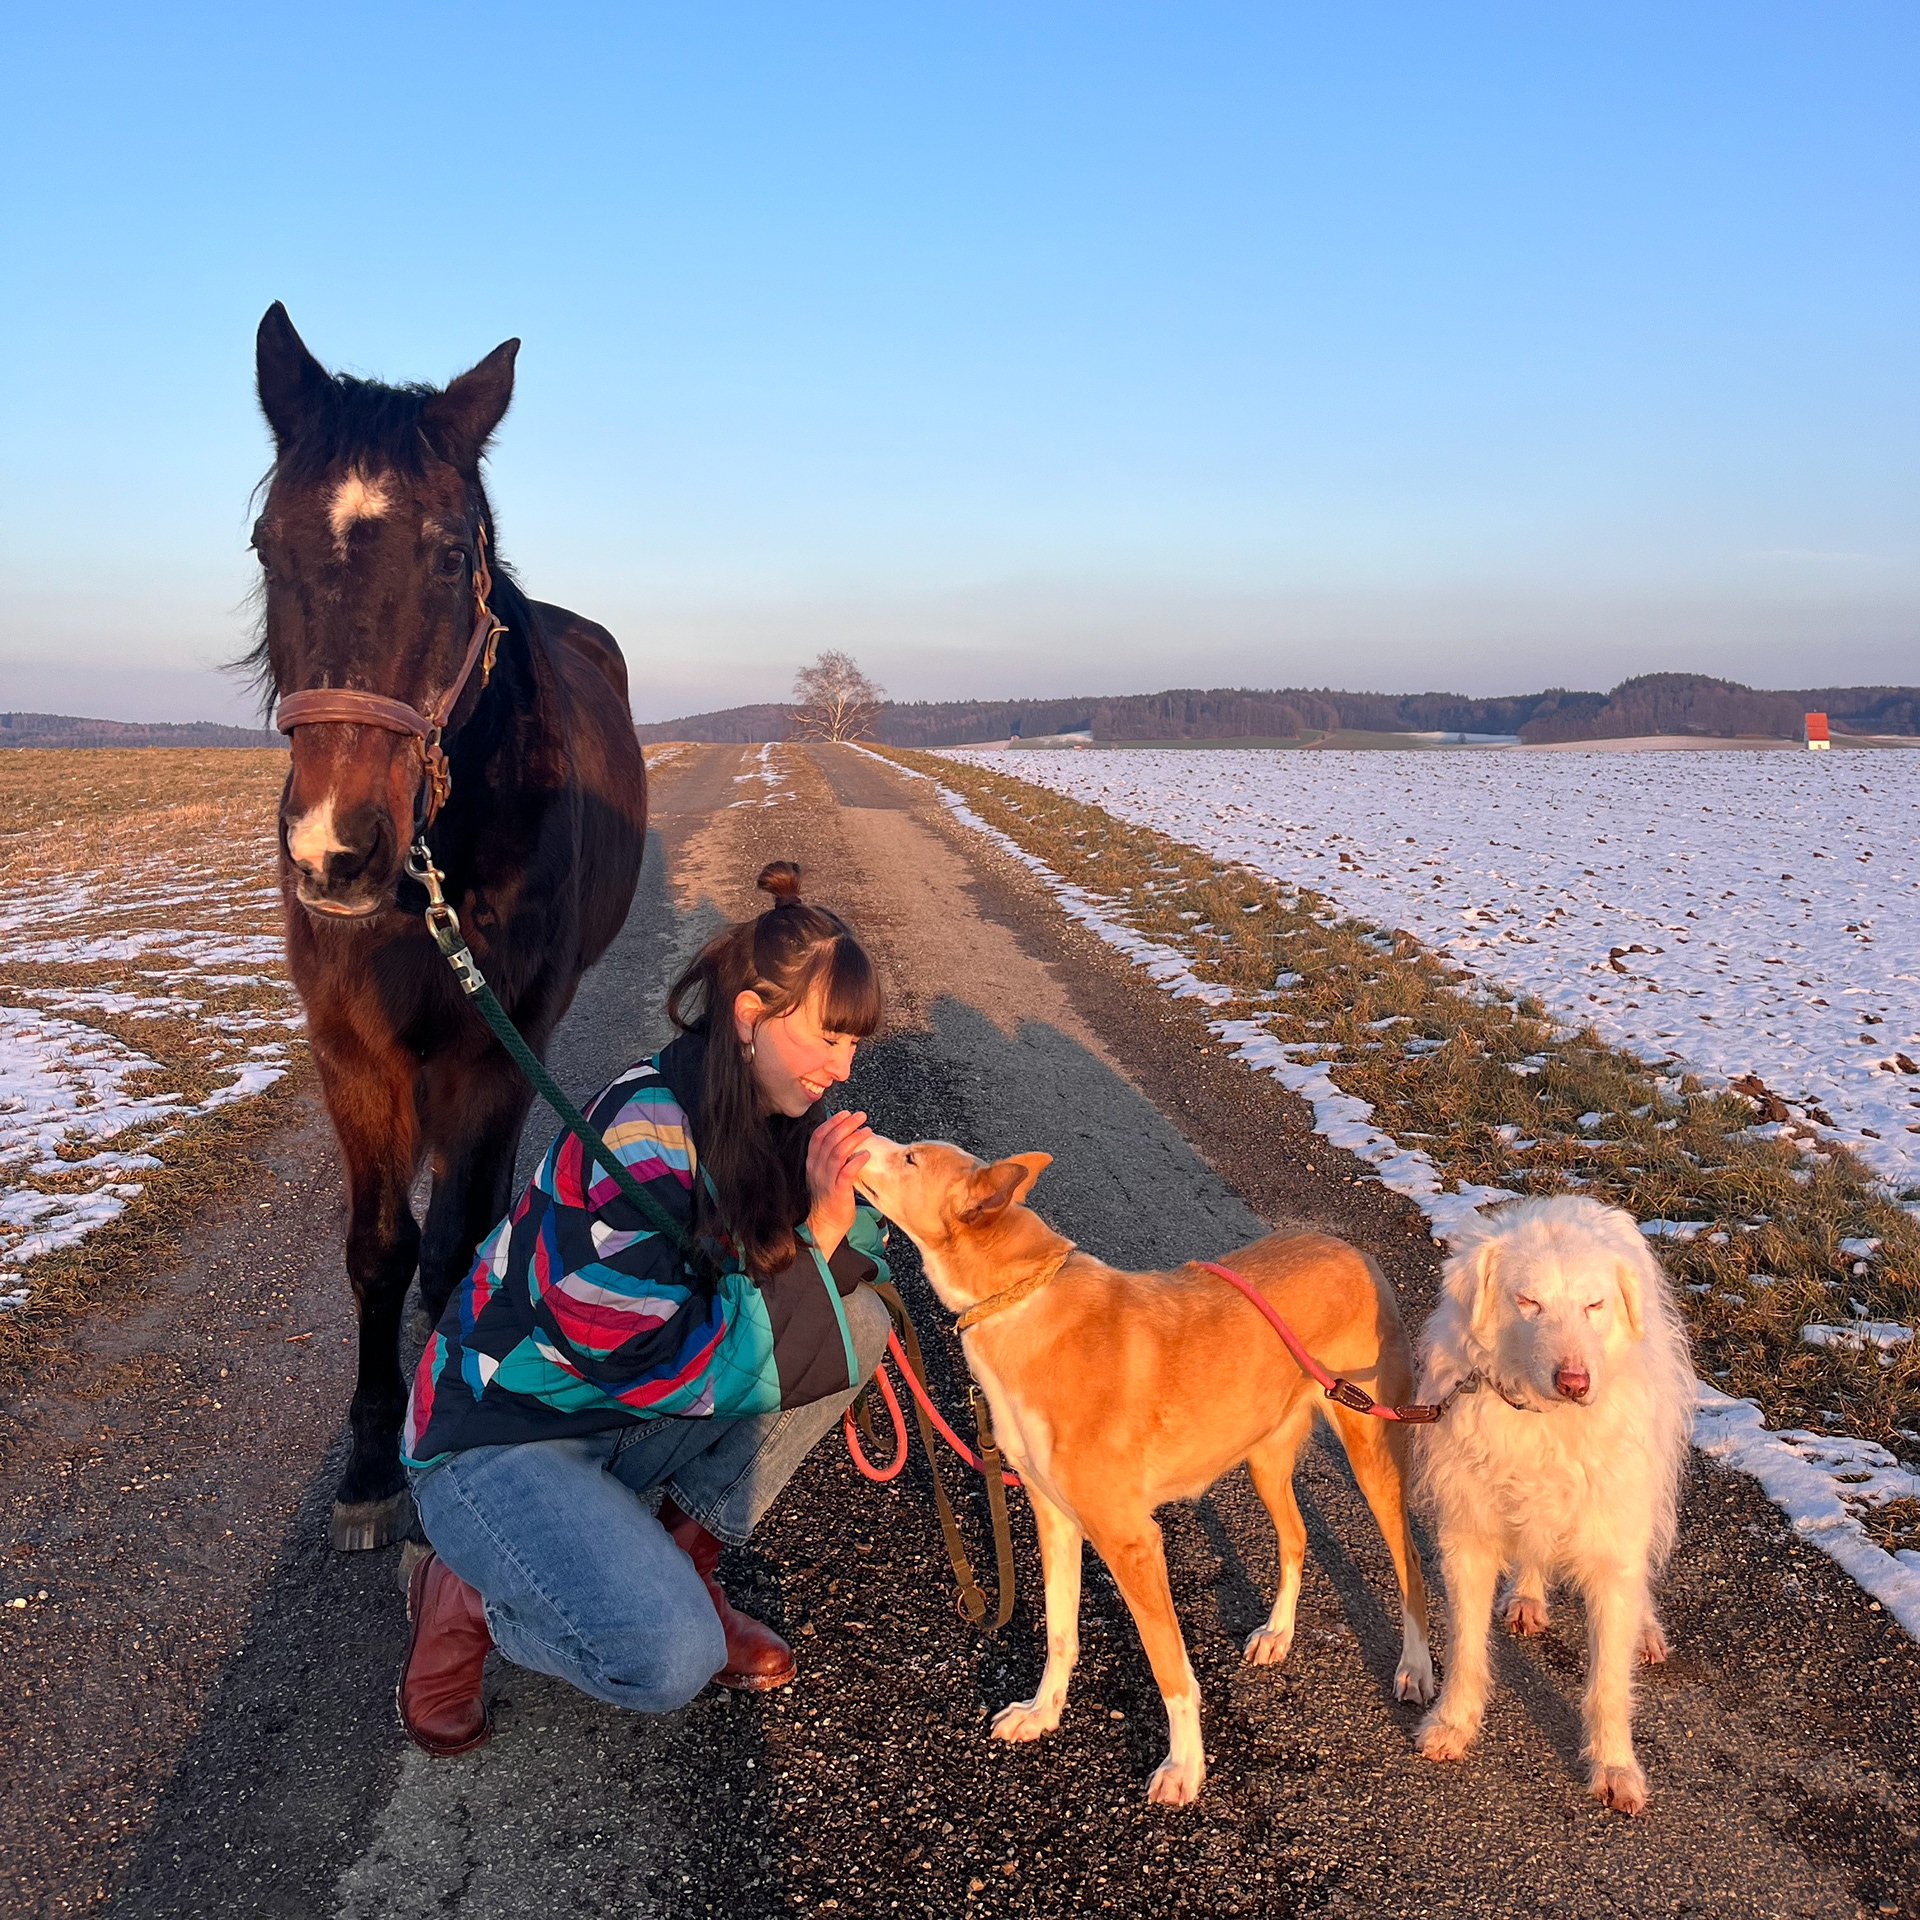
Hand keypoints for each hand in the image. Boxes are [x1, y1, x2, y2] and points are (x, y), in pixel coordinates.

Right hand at [805, 1109, 870, 1261]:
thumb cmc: (828, 1199)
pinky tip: (866, 1154)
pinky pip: (846, 1173)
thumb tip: (845, 1140)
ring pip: (837, 1153)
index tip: (845, 1113)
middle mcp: (816, 1169)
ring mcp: (825, 1180)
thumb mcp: (825, 1175)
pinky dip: (856, 1161)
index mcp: (812, 1163)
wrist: (823, 1226)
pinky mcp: (836, 1192)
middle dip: (846, 1124)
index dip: (832, 1122)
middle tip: (861, 1116)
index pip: (818, 1136)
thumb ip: (831, 1159)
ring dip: (853, 1139)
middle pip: (829, 1140)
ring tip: (867, 1130)